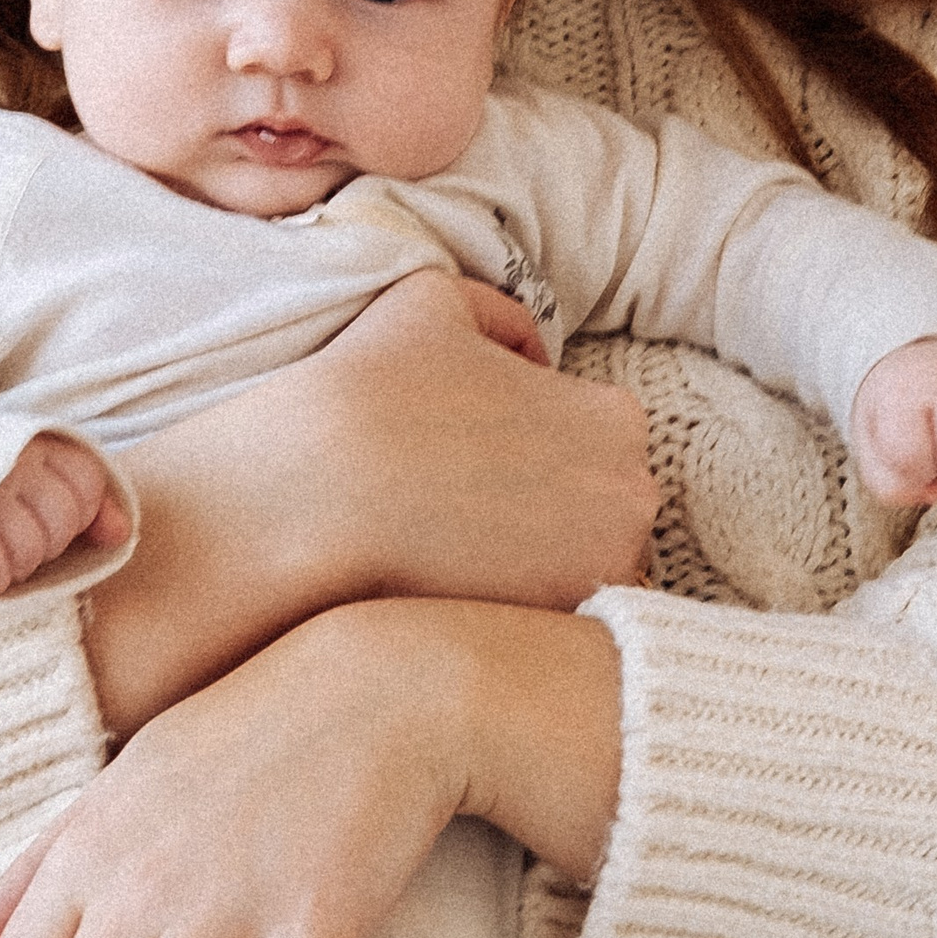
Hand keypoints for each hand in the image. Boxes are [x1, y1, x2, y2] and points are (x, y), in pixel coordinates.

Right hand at [0, 431, 130, 596]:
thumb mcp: (27, 481)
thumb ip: (83, 502)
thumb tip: (121, 534)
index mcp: (28, 441)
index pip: (85, 484)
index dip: (77, 515)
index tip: (45, 518)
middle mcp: (4, 460)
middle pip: (62, 519)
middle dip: (47, 542)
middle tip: (13, 537)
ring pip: (30, 548)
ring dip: (18, 564)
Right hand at [80, 270, 656, 733]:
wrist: (305, 498)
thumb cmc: (366, 392)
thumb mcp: (432, 303)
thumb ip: (500, 316)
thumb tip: (533, 353)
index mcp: (616, 419)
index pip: (598, 446)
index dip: (536, 453)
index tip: (479, 465)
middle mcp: (631, 499)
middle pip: (602, 515)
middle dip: (548, 515)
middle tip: (466, 516)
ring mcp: (599, 575)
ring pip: (582, 574)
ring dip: (538, 569)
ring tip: (459, 559)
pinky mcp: (551, 633)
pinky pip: (550, 629)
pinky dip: (515, 615)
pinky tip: (454, 594)